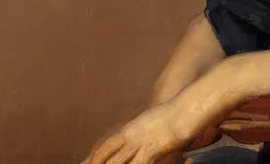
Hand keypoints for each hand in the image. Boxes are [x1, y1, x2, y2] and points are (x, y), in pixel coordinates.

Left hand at [83, 91, 211, 163]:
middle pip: (106, 155)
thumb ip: (142, 133)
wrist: (185, 112)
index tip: (84, 163)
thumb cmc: (174, 116)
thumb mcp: (152, 123)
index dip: (94, 157)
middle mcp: (131, 137)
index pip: (106, 146)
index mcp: (130, 130)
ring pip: (117, 162)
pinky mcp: (149, 151)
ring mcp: (139, 144)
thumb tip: (135, 141)